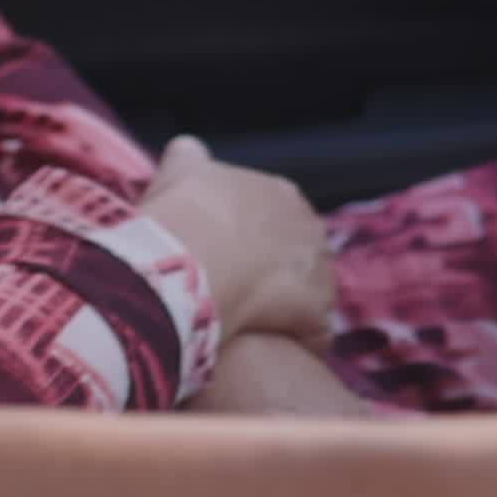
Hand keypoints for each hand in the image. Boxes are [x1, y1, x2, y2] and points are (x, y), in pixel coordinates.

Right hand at [141, 138, 333, 350]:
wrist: (185, 261)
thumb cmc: (178, 215)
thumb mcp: (178, 174)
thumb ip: (188, 159)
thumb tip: (189, 149)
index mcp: (279, 192)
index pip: (276, 216)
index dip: (251, 240)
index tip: (228, 257)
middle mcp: (308, 225)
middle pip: (298, 253)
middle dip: (276, 273)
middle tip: (241, 295)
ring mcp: (318, 269)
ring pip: (312, 291)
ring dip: (292, 308)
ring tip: (260, 326)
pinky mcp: (316, 311)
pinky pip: (316, 330)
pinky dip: (301, 340)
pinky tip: (276, 347)